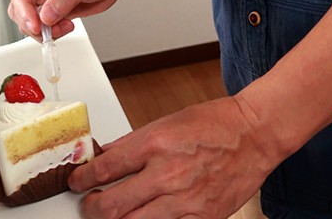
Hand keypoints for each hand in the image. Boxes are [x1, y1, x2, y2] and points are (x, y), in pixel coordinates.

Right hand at [7, 0, 128, 39]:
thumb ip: (64, 0)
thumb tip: (45, 16)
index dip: (24, 10)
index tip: (36, 25)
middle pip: (19, 8)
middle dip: (32, 23)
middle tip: (50, 30)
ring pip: (29, 20)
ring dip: (44, 30)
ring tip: (64, 26)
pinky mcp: (53, 8)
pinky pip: (42, 25)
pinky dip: (51, 32)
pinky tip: (67, 25)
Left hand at [69, 98, 273, 218]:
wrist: (254, 134)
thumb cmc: (215, 123)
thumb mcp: (168, 121)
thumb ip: (134, 142)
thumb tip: (107, 154)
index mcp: (156, 143)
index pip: (106, 168)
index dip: (84, 179)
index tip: (77, 183)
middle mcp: (167, 173)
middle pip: (113, 205)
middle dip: (93, 208)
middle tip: (89, 204)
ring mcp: (186, 201)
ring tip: (112, 216)